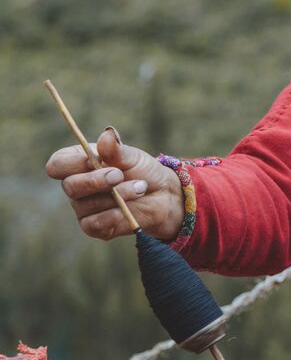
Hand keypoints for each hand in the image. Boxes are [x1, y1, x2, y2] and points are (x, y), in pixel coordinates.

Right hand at [45, 128, 183, 241]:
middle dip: (96, 180)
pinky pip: (93, 223)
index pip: (57, 164)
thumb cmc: (143, 171)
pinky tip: (127, 210)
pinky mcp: (93, 226)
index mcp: (79, 164)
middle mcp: (76, 186)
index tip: (96, 159)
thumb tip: (107, 133)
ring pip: (86, 205)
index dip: (72, 163)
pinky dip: (112, 215)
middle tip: (120, 175)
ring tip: (141, 187)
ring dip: (117, 196)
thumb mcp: (132, 156)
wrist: (163, 195)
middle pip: (69, 186)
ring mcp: (83, 207)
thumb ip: (116, 149)